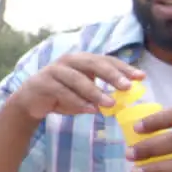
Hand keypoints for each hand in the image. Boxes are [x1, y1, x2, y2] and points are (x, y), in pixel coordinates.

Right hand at [12, 52, 145, 119]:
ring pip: (78, 79)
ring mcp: (55, 71)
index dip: (123, 68)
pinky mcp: (44, 83)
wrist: (30, 102)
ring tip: (110, 104)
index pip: (106, 60)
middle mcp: (69, 61)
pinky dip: (78, 102)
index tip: (141, 77)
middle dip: (111, 75)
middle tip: (127, 87)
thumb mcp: (85, 93)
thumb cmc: (62, 95)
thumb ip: (102, 93)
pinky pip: (63, 92)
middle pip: (93, 63)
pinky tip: (90, 110)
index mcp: (82, 60)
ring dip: (95, 92)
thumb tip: (125, 100)